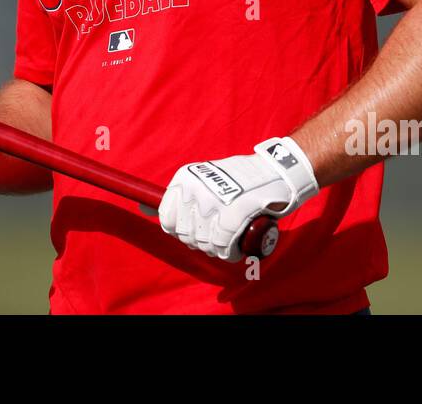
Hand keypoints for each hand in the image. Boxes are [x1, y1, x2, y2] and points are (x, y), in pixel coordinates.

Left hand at [157, 137, 318, 260]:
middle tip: (219, 232)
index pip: (165, 218)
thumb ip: (178, 197)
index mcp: (184, 178)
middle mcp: (194, 188)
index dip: (181, 230)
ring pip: (204, 242)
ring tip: (230, 236)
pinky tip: (236, 246)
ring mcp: (213, 200)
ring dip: (217, 247)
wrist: (277, 171)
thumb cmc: (241, 180)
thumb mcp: (203, 180)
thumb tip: (144, 209)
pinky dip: (229, 251)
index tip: (196, 228)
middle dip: (201, 240)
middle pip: (185, 234)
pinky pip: (222, 245)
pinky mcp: (234, 212)